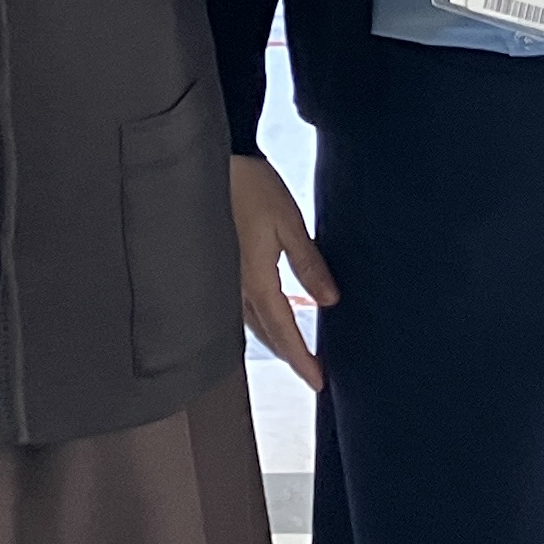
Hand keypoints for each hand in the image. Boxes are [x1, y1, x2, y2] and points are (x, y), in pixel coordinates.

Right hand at [231, 154, 336, 387]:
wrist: (213, 161)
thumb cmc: (252, 186)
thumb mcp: (290, 222)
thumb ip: (309, 264)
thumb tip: (330, 301)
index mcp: (255, 279)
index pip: (282, 331)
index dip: (302, 359)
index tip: (319, 382)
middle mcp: (236, 286)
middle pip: (265, 334)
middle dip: (289, 357)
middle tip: (312, 375)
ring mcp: (224, 278)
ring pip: (251, 324)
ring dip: (274, 341)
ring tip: (295, 353)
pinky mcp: (220, 265)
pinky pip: (241, 307)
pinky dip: (260, 322)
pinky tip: (268, 319)